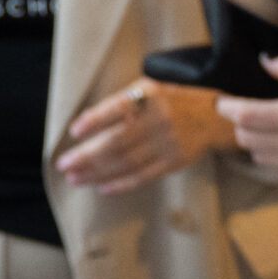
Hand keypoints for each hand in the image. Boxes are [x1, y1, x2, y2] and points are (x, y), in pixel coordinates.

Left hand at [57, 78, 231, 193]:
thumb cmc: (171, 102)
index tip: (73, 132)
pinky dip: (121, 183)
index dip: (95, 120)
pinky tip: (102, 187)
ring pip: (127, 162)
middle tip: (64, 164)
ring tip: (75, 178)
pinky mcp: (174, 161)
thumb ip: (121, 104)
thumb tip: (86, 125)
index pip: (118, 108)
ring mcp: (167, 143)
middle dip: (88, 155)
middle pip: (118, 141)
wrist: (213, 117)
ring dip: (98, 172)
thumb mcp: (149, 90)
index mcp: (149, 97)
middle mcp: (158, 120)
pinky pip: (144, 175)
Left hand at [218, 55, 277, 184]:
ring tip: (265, 126)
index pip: (244, 115)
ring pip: (259, 155)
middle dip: (240, 123)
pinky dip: (272, 154)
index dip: (227, 107)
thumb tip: (267, 61)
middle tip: (245, 110)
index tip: (221, 100)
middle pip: (245, 138)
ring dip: (255, 140)